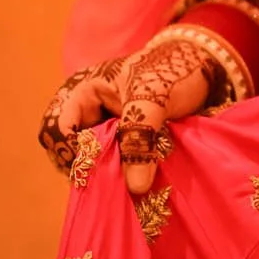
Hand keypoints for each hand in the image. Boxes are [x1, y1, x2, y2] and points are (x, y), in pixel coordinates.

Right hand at [39, 33, 213, 195]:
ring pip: (90, 161)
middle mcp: (86, 112)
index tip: (97, 171)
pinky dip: (121, 175)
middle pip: (67, 150)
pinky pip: (112, 164)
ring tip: (125, 188)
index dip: (71, 153)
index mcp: (82, 92)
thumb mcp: (154, 99)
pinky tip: (135, 186)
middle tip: (111, 186)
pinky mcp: (122, 142)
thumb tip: (135, 186)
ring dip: (105, 175)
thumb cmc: (171, 72)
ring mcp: (103, 128)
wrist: (201, 69)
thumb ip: (140, 137)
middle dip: (87, 169)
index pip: (57, 130)